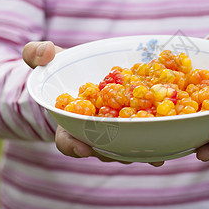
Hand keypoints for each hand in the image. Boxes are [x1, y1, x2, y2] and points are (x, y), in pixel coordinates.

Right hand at [22, 41, 164, 166]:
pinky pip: (144, 131)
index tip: (82, 148)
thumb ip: (37, 55)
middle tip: (127, 157)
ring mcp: (114, 129)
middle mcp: (93, 131)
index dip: (72, 145)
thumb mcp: (47, 61)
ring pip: (125, 146)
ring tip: (155, 156)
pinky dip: (156, 137)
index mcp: (69, 121)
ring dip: (139, 152)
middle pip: (102, 149)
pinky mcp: (134, 120)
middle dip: (114, 153)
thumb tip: (44, 51)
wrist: (84, 72)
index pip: (66, 139)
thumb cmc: (63, 70)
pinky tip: (171, 139)